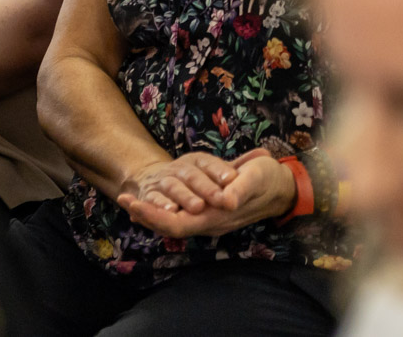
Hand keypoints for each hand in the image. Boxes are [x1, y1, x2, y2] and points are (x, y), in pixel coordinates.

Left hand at [117, 149, 295, 237]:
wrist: (280, 188)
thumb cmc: (267, 179)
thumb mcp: (257, 176)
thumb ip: (241, 188)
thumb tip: (226, 199)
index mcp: (217, 216)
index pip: (177, 224)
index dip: (154, 216)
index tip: (133, 203)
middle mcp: (208, 222)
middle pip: (169, 226)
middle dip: (145, 214)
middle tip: (123, 198)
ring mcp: (207, 218)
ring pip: (172, 222)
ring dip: (150, 212)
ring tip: (129, 200)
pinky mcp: (207, 210)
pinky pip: (178, 215)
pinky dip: (162, 209)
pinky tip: (150, 200)